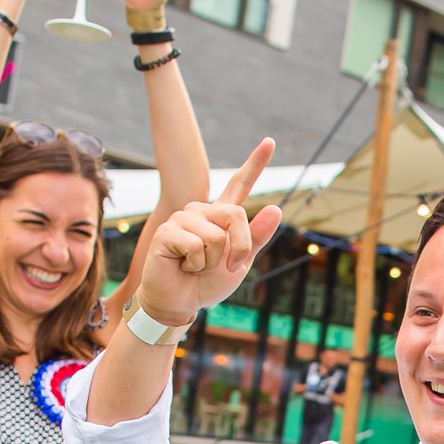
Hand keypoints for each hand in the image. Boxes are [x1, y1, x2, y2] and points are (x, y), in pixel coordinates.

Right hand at [137, 139, 280, 323]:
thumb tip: (276, 208)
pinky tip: (182, 266)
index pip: (239, 184)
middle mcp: (202, 211)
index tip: (270, 141)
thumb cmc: (206, 283)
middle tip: (221, 267)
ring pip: (216, 237)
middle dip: (237, 250)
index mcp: (220, 216)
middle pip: (236, 216)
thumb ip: (255, 238)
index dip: (255, 163)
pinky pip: (196, 246)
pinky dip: (195, 265)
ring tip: (194, 266)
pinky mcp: (168, 231)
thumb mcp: (239, 262)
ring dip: (211, 263)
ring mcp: (183, 218)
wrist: (179, 302)